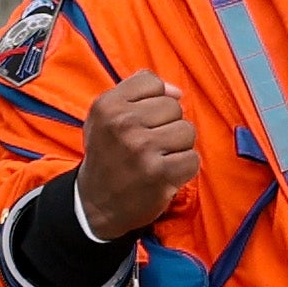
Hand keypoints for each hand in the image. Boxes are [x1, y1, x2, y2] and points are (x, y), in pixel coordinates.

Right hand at [74, 71, 200, 244]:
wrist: (95, 204)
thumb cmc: (107, 156)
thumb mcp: (105, 117)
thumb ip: (137, 94)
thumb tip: (176, 91)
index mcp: (108, 105)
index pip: (153, 82)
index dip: (154, 101)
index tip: (142, 121)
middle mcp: (123, 123)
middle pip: (174, 107)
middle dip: (168, 126)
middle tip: (150, 145)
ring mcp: (142, 148)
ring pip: (187, 131)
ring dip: (178, 147)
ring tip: (158, 158)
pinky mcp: (160, 173)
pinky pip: (192, 158)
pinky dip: (183, 168)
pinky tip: (165, 173)